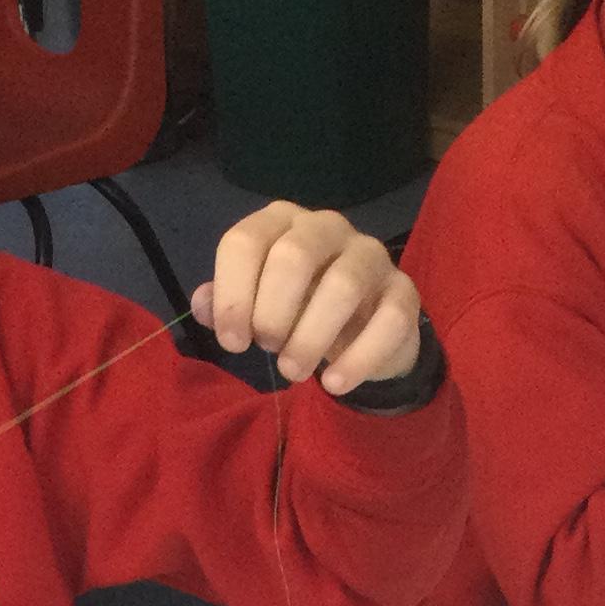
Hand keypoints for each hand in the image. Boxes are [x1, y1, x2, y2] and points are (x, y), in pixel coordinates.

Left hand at [191, 204, 422, 391]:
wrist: (362, 326)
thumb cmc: (298, 307)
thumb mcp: (256, 303)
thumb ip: (226, 303)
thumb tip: (201, 306)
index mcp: (281, 222)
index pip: (246, 241)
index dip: (233, 295)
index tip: (233, 343)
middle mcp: (327, 227)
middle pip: (294, 256)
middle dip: (273, 312)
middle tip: (268, 348)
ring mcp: (370, 256)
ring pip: (343, 286)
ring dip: (311, 337)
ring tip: (294, 371)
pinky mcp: (403, 292)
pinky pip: (389, 320)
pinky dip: (358, 358)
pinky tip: (333, 383)